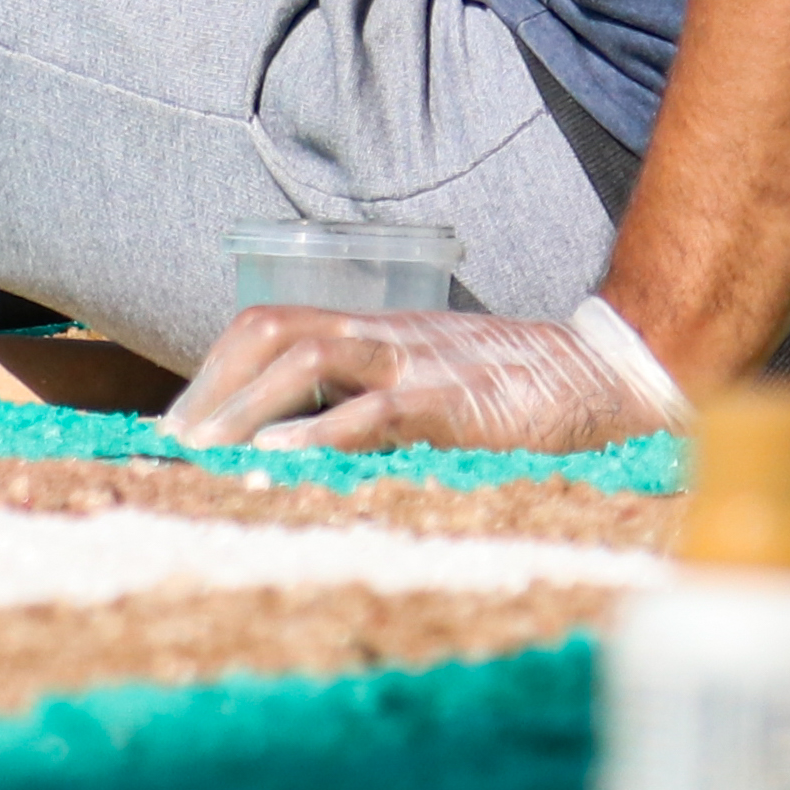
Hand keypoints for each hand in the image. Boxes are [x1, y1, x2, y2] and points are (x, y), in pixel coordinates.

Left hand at [163, 296, 691, 453]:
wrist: (614, 378)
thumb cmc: (522, 394)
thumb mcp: (438, 387)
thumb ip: (380, 404)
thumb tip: (308, 452)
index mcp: (380, 332)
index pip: (273, 325)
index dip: (218, 369)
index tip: (181, 423)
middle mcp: (388, 335)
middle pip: (272, 330)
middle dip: (214, 384)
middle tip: (175, 446)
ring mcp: (419, 361)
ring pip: (306, 355)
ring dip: (246, 405)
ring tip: (206, 453)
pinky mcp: (455, 402)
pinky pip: (373, 411)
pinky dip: (318, 435)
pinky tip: (280, 464)